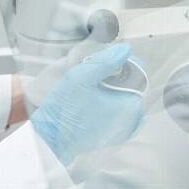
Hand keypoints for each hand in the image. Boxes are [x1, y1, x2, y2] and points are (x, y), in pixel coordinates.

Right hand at [31, 42, 144, 165]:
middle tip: (93, 76)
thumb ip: (106, 61)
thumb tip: (125, 50)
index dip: (120, 62)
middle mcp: (132, 120)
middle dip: (116, 76)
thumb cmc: (65, 110)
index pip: (137, 72)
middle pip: (132, 85)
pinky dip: (112, 105)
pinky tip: (95, 102)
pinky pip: (120, 114)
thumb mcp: (81, 76)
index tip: (102, 63)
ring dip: (112, 90)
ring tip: (91, 89)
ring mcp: (124, 131)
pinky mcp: (114, 137)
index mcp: (130, 104)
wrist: (51, 138)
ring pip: (125, 98)